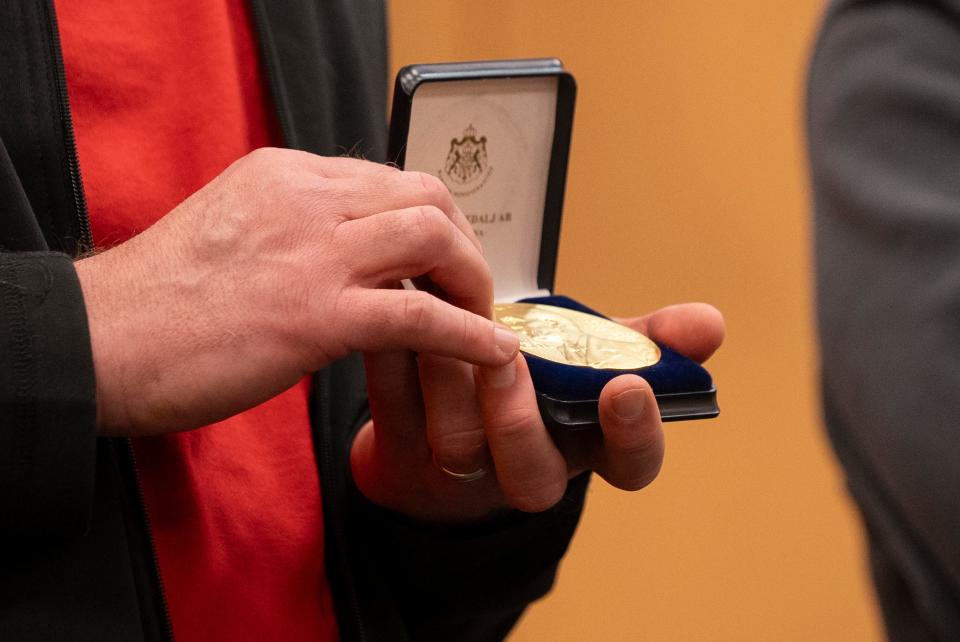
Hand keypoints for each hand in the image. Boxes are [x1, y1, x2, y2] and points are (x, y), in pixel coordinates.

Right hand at [74, 148, 517, 435]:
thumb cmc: (158, 301)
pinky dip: (469, 334)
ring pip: (433, 238)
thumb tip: (350, 259)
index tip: (445, 258)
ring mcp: (314, 253)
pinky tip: (494, 354)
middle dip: (465, 242)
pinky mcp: (316, 314)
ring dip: (474, 280)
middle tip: (473, 287)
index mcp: (285, 174)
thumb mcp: (235, 234)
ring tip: (485, 318)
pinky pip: (420, 316)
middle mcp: (307, 198)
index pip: (388, 178)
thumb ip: (294, 230)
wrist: (99, 341)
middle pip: (426, 196)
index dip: (431, 219)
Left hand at [351, 302, 723, 523]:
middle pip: (533, 475)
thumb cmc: (532, 382)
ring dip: (449, 375)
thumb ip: (647, 340)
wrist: (442, 419)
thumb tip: (711, 323)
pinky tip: (397, 312)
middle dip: (520, 415)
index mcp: (585, 446)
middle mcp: (526, 469)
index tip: (628, 386)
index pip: (630, 465)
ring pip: (457, 441)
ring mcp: (461, 469)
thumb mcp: (592, 357)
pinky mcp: (400, 451)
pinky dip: (396, 356)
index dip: (634, 434)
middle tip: (510, 356)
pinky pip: (394, 407)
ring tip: (439, 313)